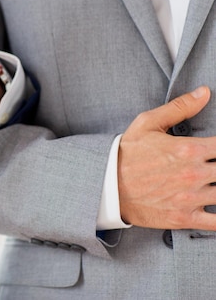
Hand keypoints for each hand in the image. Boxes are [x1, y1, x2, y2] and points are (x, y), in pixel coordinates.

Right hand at [118, 86, 215, 229]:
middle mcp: (193, 173)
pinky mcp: (184, 218)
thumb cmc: (126, 154)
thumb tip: (204, 92)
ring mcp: (190, 198)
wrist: (105, 185)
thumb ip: (179, 108)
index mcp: (188, 149)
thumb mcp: (147, 124)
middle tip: (214, 167)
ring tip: (214, 182)